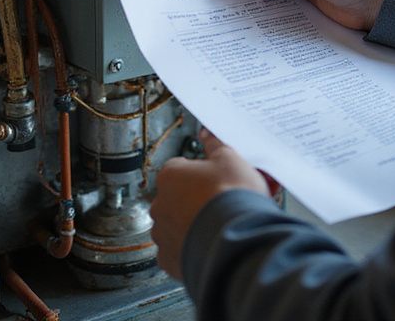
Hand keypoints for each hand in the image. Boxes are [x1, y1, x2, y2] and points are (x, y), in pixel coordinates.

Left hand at [150, 129, 269, 280]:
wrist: (234, 239)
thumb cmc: (231, 196)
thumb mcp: (230, 158)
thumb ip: (215, 144)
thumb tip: (207, 133)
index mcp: (170, 175)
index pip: (178, 167)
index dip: (199, 171)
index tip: (213, 176)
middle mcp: (160, 204)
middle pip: (177, 196)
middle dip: (194, 198)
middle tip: (220, 200)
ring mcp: (162, 233)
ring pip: (176, 224)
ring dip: (192, 223)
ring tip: (219, 223)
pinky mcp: (169, 260)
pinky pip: (178, 251)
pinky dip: (191, 248)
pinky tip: (210, 242)